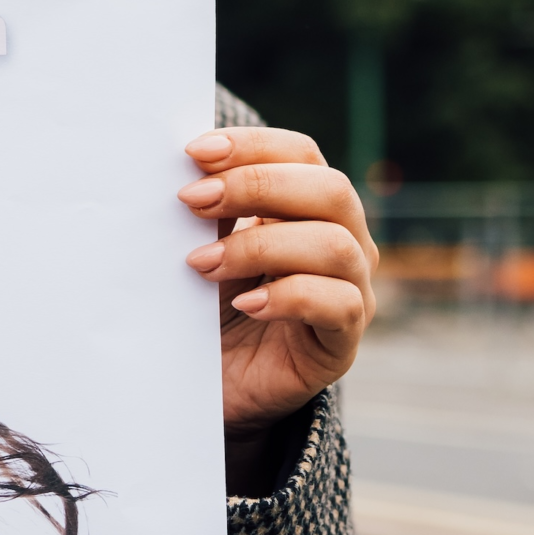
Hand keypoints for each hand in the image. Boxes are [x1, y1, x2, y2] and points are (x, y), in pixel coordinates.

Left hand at [179, 128, 376, 443]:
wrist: (209, 388)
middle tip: (192, 201)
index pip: (301, 155)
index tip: (194, 152)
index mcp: (309, 208)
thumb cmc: (206, 310)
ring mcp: (351, 291)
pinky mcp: (342, 342)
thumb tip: (182, 166)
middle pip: (329, 190)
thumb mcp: (204, 247)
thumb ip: (206, 209)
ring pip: (336, 246)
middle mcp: (343, 242)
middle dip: (256, 186)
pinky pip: (339, 305)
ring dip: (262, 246)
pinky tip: (246, 303)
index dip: (254, 146)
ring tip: (202, 264)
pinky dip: (290, 296)